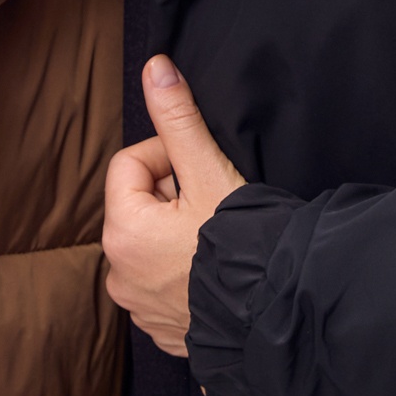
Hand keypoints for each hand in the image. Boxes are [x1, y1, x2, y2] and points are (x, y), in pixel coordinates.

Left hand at [102, 56, 245, 357]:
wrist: (277, 317)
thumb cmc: (242, 245)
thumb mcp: (210, 172)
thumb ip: (179, 118)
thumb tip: (155, 66)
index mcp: (122, 230)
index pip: (131, 163)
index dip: (169, 158)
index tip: (203, 173)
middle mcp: (118, 273)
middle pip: (139, 205)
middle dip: (173, 197)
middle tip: (214, 206)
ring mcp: (137, 306)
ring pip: (150, 245)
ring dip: (176, 235)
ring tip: (216, 241)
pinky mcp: (159, 328)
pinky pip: (162, 284)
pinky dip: (182, 273)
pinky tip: (215, 273)